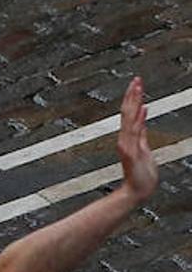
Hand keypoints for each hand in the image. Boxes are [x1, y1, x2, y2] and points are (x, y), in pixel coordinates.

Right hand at [117, 76, 157, 202]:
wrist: (136, 192)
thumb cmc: (141, 175)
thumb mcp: (144, 151)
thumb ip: (142, 135)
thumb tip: (143, 118)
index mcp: (130, 138)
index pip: (129, 114)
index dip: (132, 98)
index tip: (135, 83)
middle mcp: (126, 139)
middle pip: (128, 113)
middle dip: (132, 95)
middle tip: (136, 79)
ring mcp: (128, 146)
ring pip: (130, 120)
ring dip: (134, 103)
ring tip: (137, 88)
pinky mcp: (132, 153)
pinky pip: (136, 134)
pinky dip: (139, 121)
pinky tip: (142, 109)